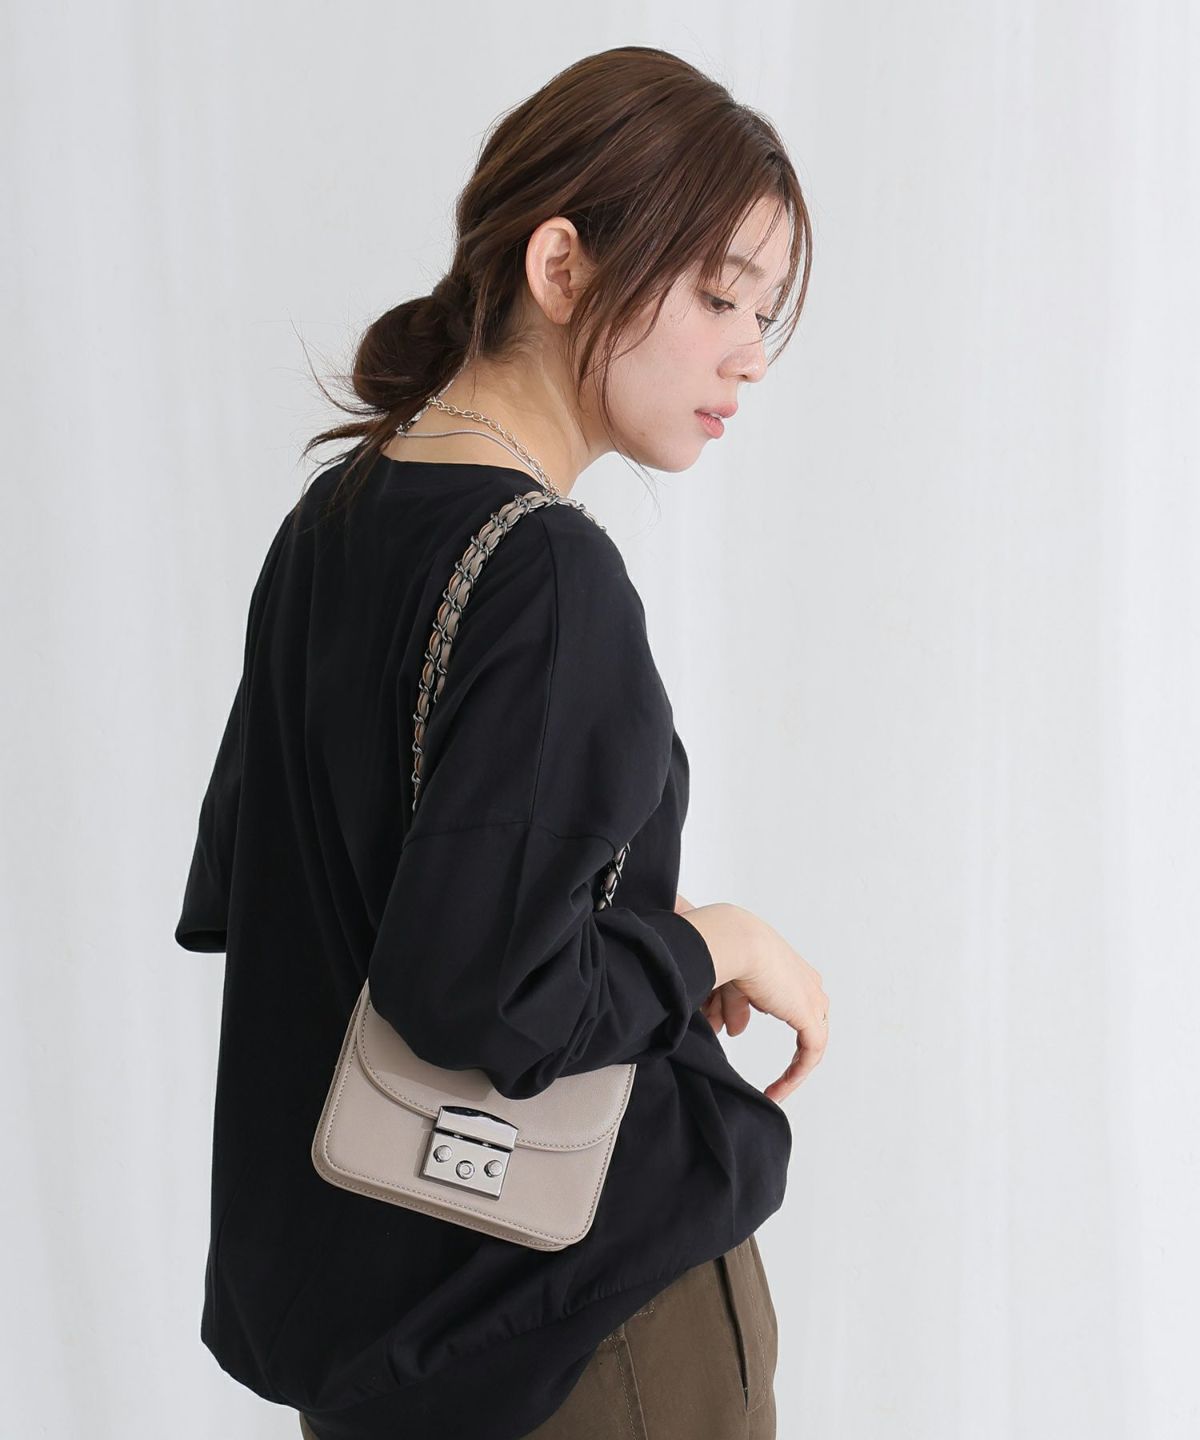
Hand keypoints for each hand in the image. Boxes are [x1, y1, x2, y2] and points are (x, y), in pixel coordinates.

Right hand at [675, 897, 829, 1105]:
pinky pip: (811, 1053)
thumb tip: (734, 1031)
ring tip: (770, 1091)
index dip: (776, 1020)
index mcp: (791, 970)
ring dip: (790, 1067)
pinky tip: (777, 1092)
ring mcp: (812, 999)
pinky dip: (795, 1074)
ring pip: (810, 1040)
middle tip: (765, 1074)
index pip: (791, 1000)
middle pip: (800, 1021)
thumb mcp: (730, 987)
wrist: (734, 942)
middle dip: (781, 1049)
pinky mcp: (810, 1016)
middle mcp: (807, 983)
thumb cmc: (727, 952)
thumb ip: (735, 1009)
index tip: (758, 1040)